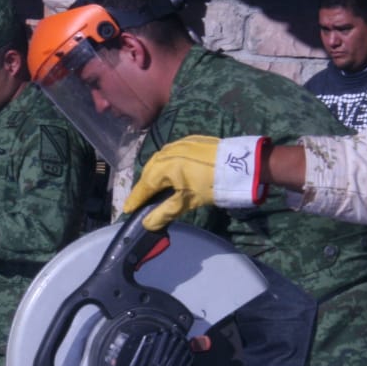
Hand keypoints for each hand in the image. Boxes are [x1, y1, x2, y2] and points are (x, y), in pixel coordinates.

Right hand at [122, 134, 267, 231]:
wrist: (238, 164)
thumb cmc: (211, 185)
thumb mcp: (187, 202)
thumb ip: (164, 213)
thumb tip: (147, 224)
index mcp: (161, 168)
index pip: (143, 187)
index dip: (135, 200)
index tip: (127, 210)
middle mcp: (165, 153)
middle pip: (149, 173)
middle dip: (144, 188)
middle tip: (142, 201)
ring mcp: (177, 144)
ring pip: (159, 161)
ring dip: (155, 175)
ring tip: (155, 188)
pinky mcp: (190, 141)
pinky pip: (171, 154)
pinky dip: (167, 165)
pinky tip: (171, 173)